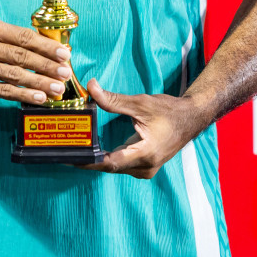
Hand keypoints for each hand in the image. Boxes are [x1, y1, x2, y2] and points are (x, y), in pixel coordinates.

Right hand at [0, 16, 72, 105]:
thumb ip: (10, 37)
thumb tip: (46, 46)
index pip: (22, 36)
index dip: (46, 46)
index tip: (64, 53)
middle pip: (19, 55)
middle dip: (46, 65)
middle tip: (65, 73)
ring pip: (13, 75)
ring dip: (38, 82)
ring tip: (57, 88)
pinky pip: (3, 91)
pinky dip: (23, 95)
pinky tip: (38, 98)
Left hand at [79, 79, 207, 179]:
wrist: (191, 119)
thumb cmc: (169, 111)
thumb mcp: (140, 103)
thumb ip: (114, 100)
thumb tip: (91, 88)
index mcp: (146, 153)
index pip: (111, 162)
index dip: (89, 161)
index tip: (70, 156)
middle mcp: (146, 166)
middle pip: (110, 166)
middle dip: (88, 159)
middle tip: (65, 150)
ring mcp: (146, 169)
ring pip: (115, 167)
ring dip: (96, 160)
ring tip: (75, 151)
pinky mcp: (145, 166)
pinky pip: (122, 165)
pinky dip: (107, 158)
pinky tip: (93, 151)